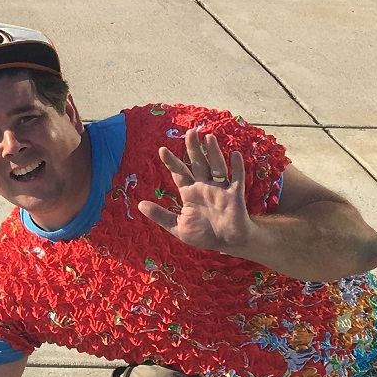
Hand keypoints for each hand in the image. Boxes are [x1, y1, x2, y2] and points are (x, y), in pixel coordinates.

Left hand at [136, 127, 258, 256]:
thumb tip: (140, 205)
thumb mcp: (178, 227)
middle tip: (190, 132)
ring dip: (213, 153)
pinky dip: (237, 167)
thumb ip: (161, 215)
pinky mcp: (234, 196)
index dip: (171, 162)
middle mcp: (204, 187)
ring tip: (209, 137)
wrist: (226, 244)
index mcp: (190, 193)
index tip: (162, 150)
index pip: (179, 174)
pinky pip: (237, 179)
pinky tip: (234, 155)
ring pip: (216, 167)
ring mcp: (220, 190)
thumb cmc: (203, 235)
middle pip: (198, 164)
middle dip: (193, 149)